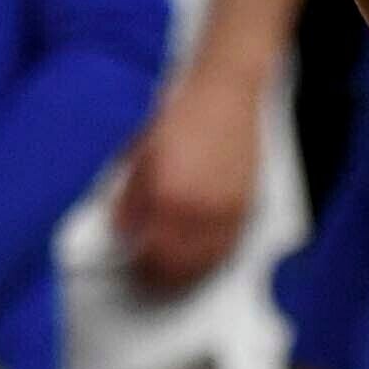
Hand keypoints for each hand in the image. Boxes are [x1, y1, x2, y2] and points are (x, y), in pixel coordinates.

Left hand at [115, 67, 264, 294]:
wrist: (225, 93)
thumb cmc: (182, 116)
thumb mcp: (141, 154)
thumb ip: (129, 197)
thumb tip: (122, 230)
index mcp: (166, 196)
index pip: (150, 252)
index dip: (140, 266)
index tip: (133, 267)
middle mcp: (198, 210)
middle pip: (178, 265)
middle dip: (162, 275)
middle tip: (150, 275)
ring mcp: (226, 210)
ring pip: (206, 262)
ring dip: (188, 272)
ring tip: (174, 270)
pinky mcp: (246, 206)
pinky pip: (228, 247)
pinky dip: (213, 257)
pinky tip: (201, 255)